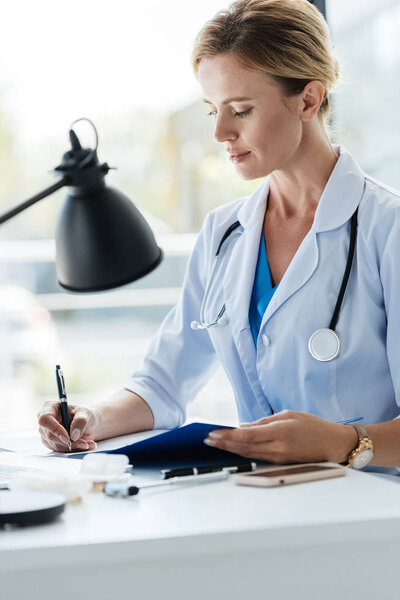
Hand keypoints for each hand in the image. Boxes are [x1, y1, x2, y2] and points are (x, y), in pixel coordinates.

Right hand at [37, 400, 99, 452]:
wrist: (87, 424)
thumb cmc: (84, 414)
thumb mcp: (86, 413)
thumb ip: (80, 421)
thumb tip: (73, 435)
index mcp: (50, 407)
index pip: (45, 419)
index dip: (55, 429)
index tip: (68, 438)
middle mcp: (46, 421)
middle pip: (50, 435)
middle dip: (68, 442)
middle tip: (84, 443)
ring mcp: (47, 433)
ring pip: (56, 445)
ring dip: (73, 447)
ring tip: (88, 443)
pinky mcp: (51, 443)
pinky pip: (61, 450)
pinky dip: (74, 449)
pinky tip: (84, 445)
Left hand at [204, 410, 357, 463]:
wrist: (333, 444)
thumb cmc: (314, 426)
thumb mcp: (289, 415)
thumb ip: (265, 421)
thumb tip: (244, 426)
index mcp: (280, 432)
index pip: (247, 435)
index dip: (227, 436)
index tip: (213, 433)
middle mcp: (278, 447)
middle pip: (244, 447)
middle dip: (223, 444)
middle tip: (207, 440)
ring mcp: (279, 457)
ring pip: (248, 454)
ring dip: (230, 449)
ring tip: (215, 444)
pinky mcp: (280, 463)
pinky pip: (257, 457)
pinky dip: (243, 452)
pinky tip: (233, 448)